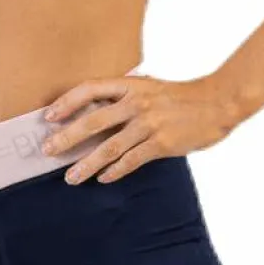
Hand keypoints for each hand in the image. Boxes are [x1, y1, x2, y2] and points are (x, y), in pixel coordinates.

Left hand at [40, 72, 238, 183]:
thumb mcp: (148, 87)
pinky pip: (131, 160)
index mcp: (130, 84)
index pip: (90, 89)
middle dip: (67, 137)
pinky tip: (103, 179)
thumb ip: (124, 96)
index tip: (48, 116)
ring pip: (109, 147)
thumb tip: (94, 111)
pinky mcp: (161, 144)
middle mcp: (136, 102)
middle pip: (93, 121)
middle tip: (48, 151)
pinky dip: (115, 171)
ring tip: (70, 177)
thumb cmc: (178, 95)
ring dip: (86, 164)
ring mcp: (148, 123)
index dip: (67, 102)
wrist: (215, 102)